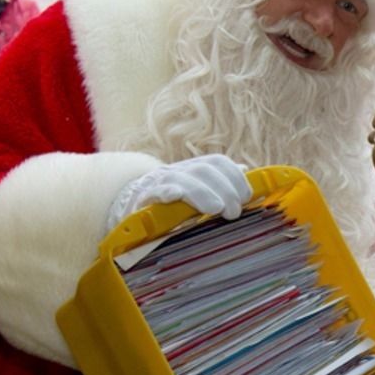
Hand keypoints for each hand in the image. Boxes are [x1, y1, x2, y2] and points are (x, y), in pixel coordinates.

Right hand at [106, 154, 250, 230]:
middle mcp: (178, 171)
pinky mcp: (144, 197)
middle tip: (234, 212)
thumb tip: (245, 169)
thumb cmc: (170, 204)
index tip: (246, 196)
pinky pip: (157, 190)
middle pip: (204, 170)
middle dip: (225, 189)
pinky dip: (169, 192)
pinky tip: (176, 197)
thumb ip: (219, 183)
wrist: (128, 208)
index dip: (235, 176)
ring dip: (204, 193)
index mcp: (193, 169)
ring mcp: (160, 182)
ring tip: (218, 209)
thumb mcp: (197, 192)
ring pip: (184, 179)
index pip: (218, 162)